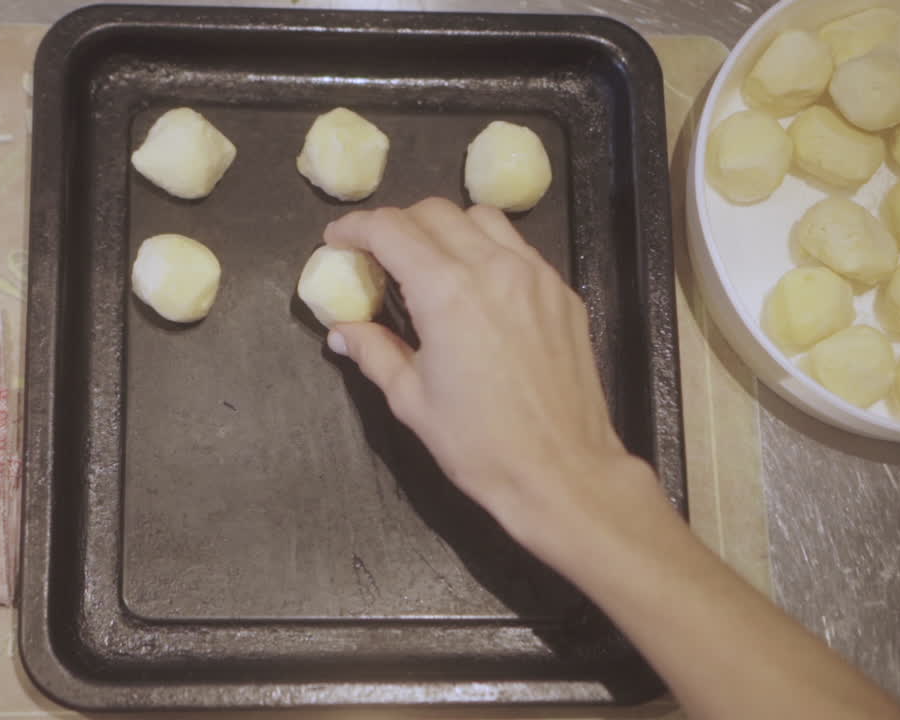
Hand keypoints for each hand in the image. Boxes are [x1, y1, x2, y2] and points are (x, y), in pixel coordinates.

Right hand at [324, 198, 654, 543]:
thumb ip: (375, 352)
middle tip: (378, 254)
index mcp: (446, 291)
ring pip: (482, 219)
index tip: (338, 240)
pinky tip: (477, 285)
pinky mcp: (561, 293)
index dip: (356, 227)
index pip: (391, 230)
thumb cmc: (479, 444)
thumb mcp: (411, 400)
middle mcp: (492, 268)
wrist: (561, 471)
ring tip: (430, 261)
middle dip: (398, 224)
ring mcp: (534, 276)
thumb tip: (342, 332)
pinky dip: (487, 249)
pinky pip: (518, 248)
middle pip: (435, 212)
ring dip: (446, 228)